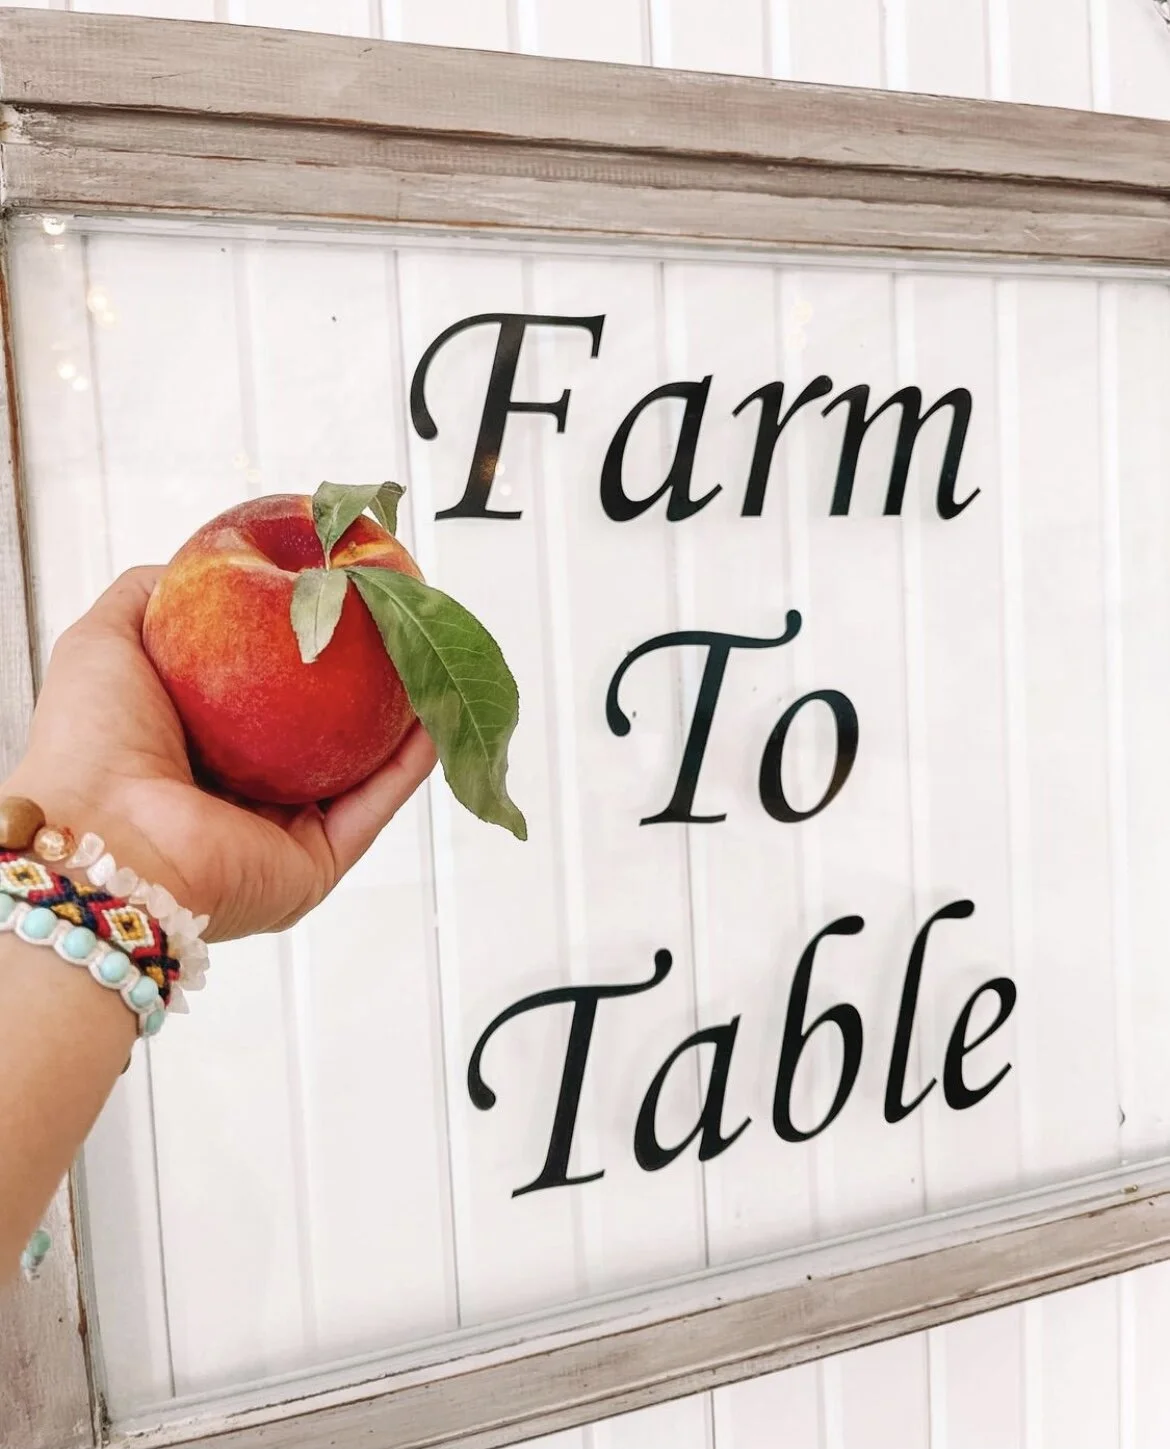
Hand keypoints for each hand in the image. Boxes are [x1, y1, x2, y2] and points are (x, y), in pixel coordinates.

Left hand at [2, 567, 436, 939]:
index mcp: (192, 752)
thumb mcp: (104, 641)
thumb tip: (194, 567)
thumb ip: (148, 599)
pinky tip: (434, 718)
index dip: (302, 651)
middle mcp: (239, 798)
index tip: (337, 604)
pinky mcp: (314, 865)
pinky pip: (373, 808)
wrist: (103, 838)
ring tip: (428, 665)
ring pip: (357, 771)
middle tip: (394, 631)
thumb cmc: (91, 744)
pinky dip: (409, 766)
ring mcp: (280, 835)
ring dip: (397, 721)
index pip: (264, 698)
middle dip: (360, 684)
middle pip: (318, 734)